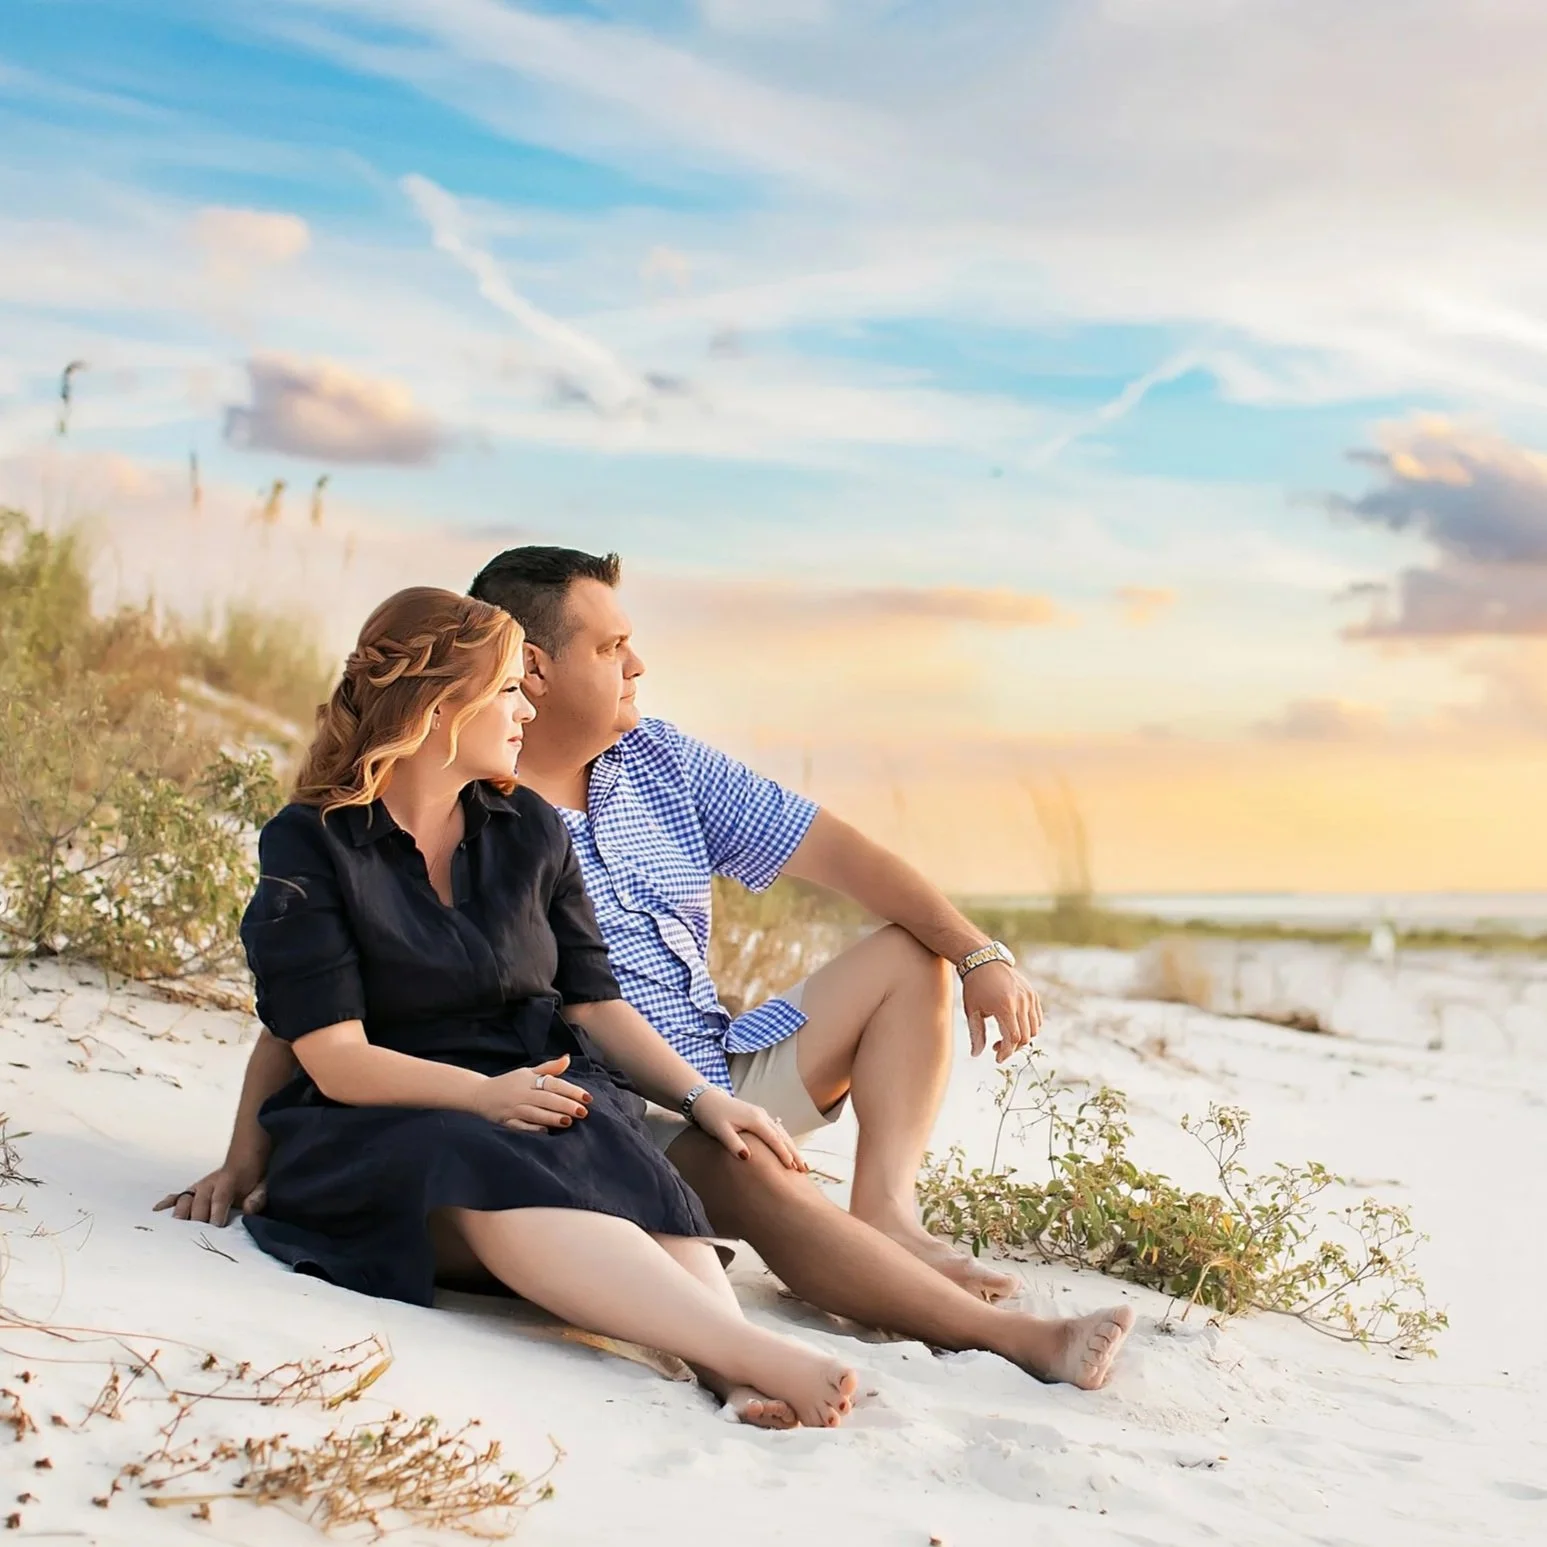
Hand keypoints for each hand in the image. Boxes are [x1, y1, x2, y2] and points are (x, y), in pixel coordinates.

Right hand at [153, 1156, 267, 1227]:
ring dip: (180, 1214)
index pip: (220, 1196)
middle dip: (198, 1218)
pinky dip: (167, 1203)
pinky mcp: (191, 1191)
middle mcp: (209, 1183)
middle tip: (196, 1234)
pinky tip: (156, 1211)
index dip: (217, 1211)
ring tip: (174, 1230)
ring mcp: (198, 1187)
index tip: (216, 1226)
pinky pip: (177, 1196)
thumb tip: (249, 1208)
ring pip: (185, 1199)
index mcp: (228, 1180)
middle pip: (199, 1201)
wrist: (245, 1160)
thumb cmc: (254, 1178)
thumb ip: (258, 1196)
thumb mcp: (263, 1184)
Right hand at [475, 1055, 591, 1132]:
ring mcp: (514, 1108)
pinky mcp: (506, 1122)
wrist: (479, 1094)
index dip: (571, 1090)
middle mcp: (522, 1093)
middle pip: (547, 1099)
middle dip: (565, 1105)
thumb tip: (567, 1058)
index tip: (587, 1097)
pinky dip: (532, 1129)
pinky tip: (546, 1132)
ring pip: (535, 1113)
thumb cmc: (508, 1083)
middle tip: (583, 1112)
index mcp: (529, 1080)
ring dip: (552, 1118)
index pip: (553, 1084)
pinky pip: (520, 1126)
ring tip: (568, 1121)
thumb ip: (549, 1068)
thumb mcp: (527, 1072)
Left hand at [689, 1088, 806, 1170]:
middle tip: (805, 1168)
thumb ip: (733, 1143)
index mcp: (755, 1119)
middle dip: (794, 1152)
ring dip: (791, 1146)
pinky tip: (788, 1147)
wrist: (706, 1098)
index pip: (774, 1139)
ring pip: (781, 1132)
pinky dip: (784, 1139)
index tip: (792, 1168)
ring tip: (801, 1162)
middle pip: (782, 1136)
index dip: (784, 1153)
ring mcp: (761, 1114)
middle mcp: (762, 1115)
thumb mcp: (719, 1130)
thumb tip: (747, 1157)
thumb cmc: (711, 1115)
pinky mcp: (757, 1115)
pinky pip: (776, 1129)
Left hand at [962, 960, 1042, 1062]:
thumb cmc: (975, 987)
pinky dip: (1029, 1026)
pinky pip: (1037, 1018)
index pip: (1013, 1038)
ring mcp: (1029, 997)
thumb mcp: (972, 1011)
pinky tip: (1015, 1026)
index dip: (1006, 1052)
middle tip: (997, 1047)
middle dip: (1012, 1047)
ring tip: (1006, 1036)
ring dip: (1022, 1038)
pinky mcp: (1032, 994)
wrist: (984, 961)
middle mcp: (1021, 1002)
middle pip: (1025, 1036)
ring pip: (1034, 1029)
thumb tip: (976, 1054)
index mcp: (1005, 1006)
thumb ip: (976, 1034)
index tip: (997, 1058)